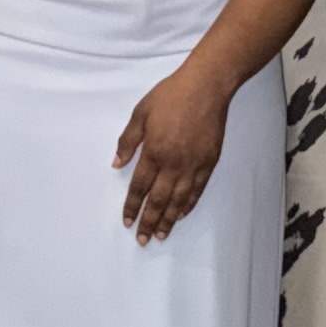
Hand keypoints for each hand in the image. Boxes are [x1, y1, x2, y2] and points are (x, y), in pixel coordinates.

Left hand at [111, 59, 232, 242]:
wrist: (207, 87)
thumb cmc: (170, 96)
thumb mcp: (140, 112)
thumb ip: (128, 140)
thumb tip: (116, 164)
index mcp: (154, 151)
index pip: (140, 186)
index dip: (132, 206)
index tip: (127, 221)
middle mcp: (173, 163)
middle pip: (159, 199)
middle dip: (149, 221)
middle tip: (142, 239)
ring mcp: (193, 165)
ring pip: (179, 200)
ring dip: (169, 220)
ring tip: (161, 235)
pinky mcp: (209, 162)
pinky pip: (197, 190)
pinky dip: (188, 205)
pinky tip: (181, 215)